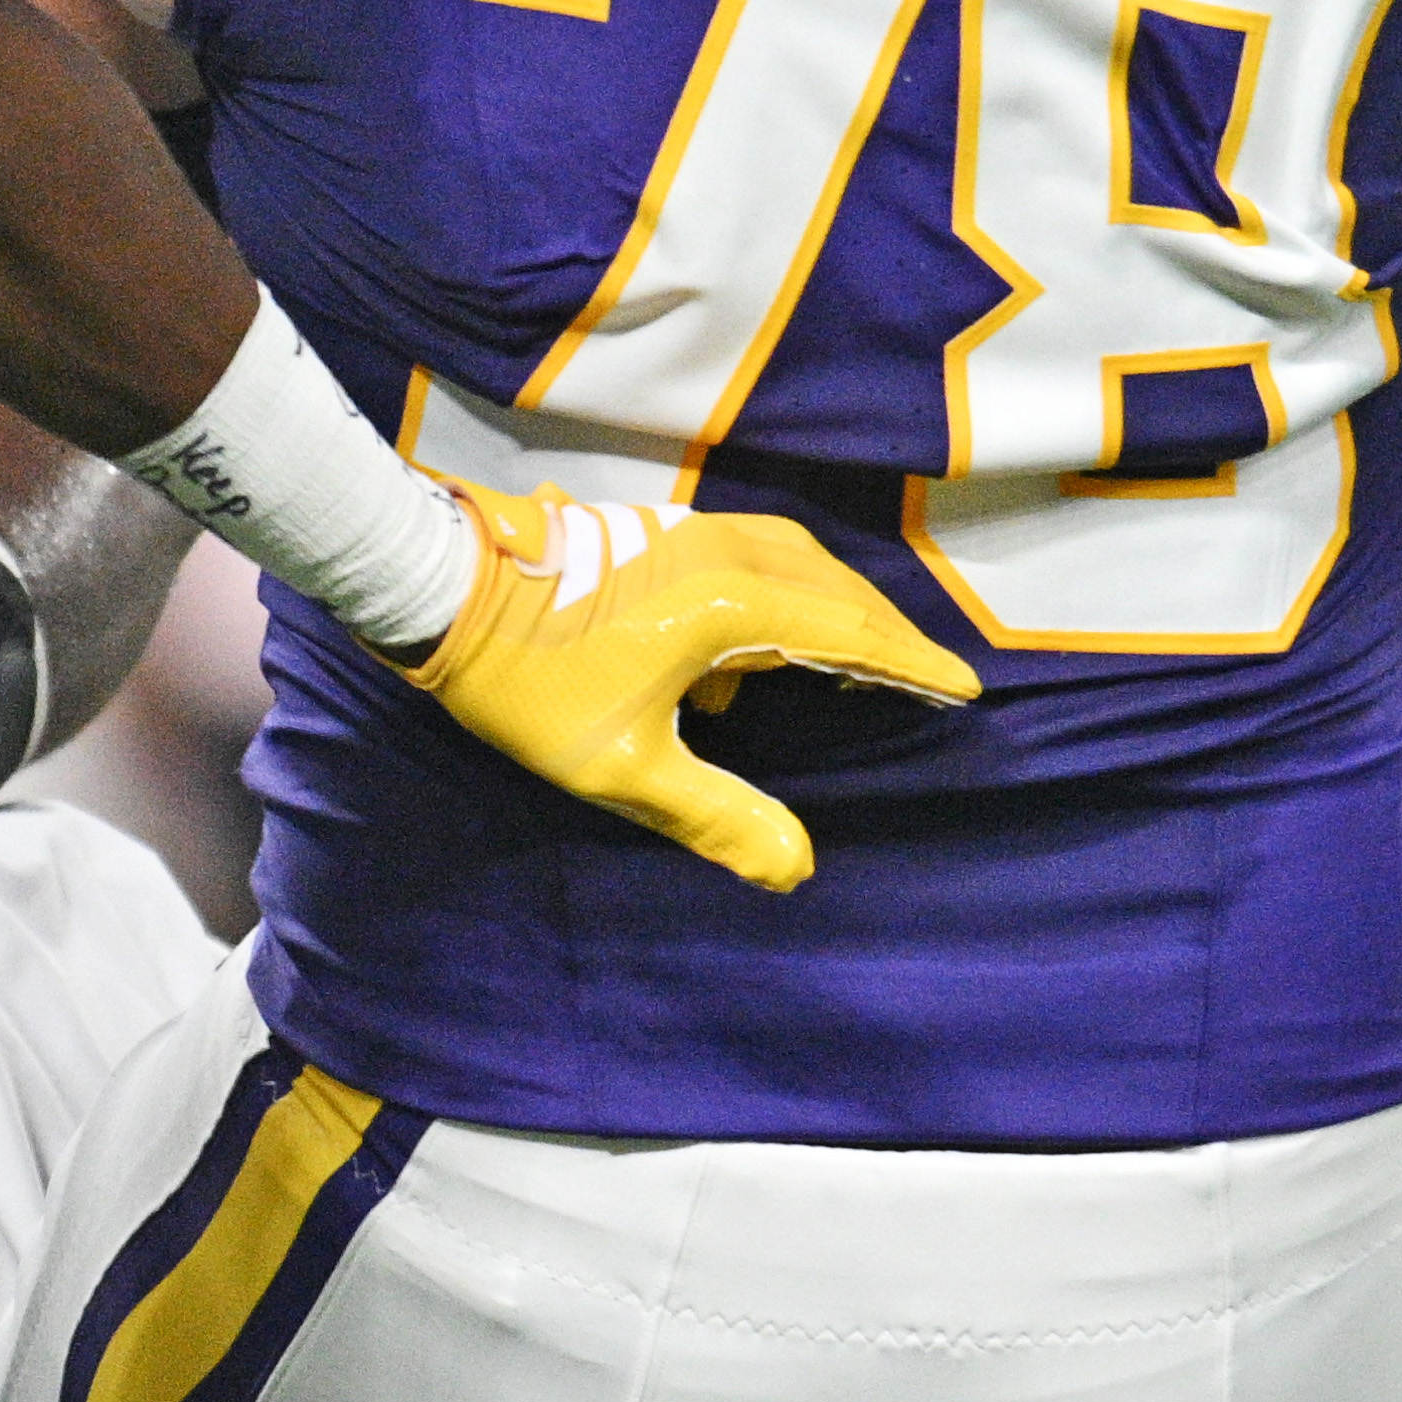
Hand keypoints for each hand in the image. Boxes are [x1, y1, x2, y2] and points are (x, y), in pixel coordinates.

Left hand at [398, 489, 973, 896]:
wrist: (438, 590)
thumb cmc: (530, 682)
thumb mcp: (621, 767)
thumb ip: (716, 816)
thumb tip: (794, 867)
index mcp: (733, 603)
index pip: (851, 635)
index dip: (912, 663)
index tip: (963, 686)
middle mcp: (724, 552)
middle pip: (834, 588)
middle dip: (884, 634)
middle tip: (922, 676)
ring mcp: (686, 534)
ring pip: (792, 564)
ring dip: (830, 610)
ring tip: (849, 665)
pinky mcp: (652, 535)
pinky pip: (745, 559)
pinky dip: (775, 600)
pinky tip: (738, 670)